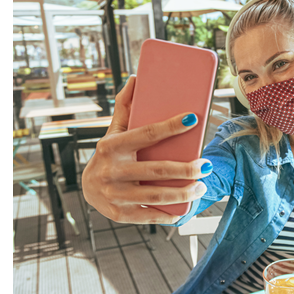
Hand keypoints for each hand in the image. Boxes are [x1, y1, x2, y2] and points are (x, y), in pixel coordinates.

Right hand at [82, 75, 210, 223]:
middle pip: (157, 169)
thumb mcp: (113, 131)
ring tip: (201, 186)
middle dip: (187, 169)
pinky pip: (150, 214)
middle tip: (206, 166)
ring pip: (157, 194)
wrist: (87, 188)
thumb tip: (136, 78)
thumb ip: (125, 107)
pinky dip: (170, 214)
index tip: (193, 118)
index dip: (171, 126)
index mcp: (111, 146)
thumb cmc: (109, 155)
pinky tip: (185, 208)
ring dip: (184, 192)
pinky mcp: (119, 213)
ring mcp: (114, 194)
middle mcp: (111, 170)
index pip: (146, 133)